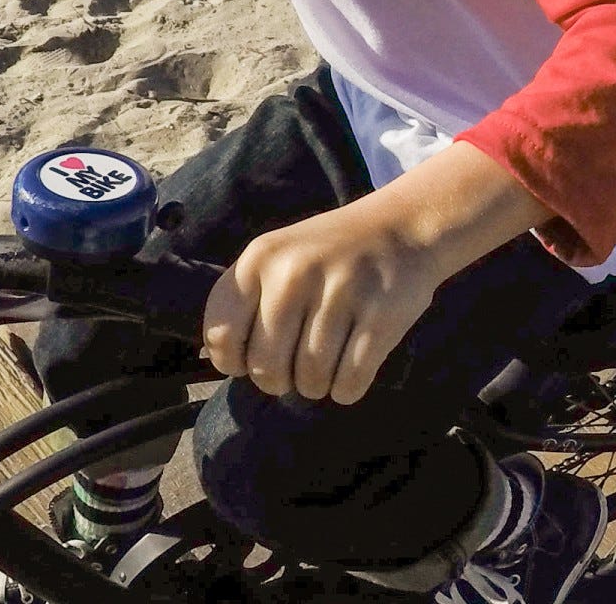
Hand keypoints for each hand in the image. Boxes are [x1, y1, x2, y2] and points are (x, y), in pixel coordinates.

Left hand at [201, 198, 445, 404]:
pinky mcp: (381, 317)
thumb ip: (245, 300)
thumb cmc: (330, 252)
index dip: (233, 361)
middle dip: (279, 381)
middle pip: (265, 368)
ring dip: (317, 386)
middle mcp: (295, 273)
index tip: (251, 358)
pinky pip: (349, 383)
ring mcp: (341, 293)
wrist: (402, 227)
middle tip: (295, 368)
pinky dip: (347, 389)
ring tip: (326, 364)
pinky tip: (351, 370)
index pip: (221, 334)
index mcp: (260, 258)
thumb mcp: (278, 258)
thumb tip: (214, 358)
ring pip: (310, 381)